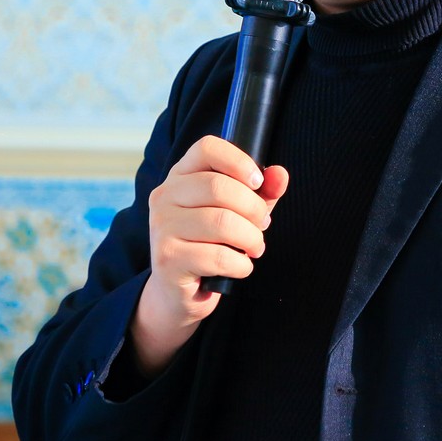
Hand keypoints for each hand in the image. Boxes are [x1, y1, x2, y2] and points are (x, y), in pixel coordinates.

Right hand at [131, 136, 287, 376]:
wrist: (178, 292)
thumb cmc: (209, 244)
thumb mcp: (236, 213)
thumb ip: (260, 193)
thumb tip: (280, 174)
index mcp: (180, 176)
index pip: (207, 148)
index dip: (239, 160)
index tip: (258, 181)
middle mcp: (165, 196)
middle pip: (219, 188)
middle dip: (254, 209)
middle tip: (263, 225)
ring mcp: (162, 227)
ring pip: (222, 223)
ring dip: (251, 239)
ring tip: (255, 247)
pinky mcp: (168, 259)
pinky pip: (219, 257)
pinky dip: (241, 264)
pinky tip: (239, 266)